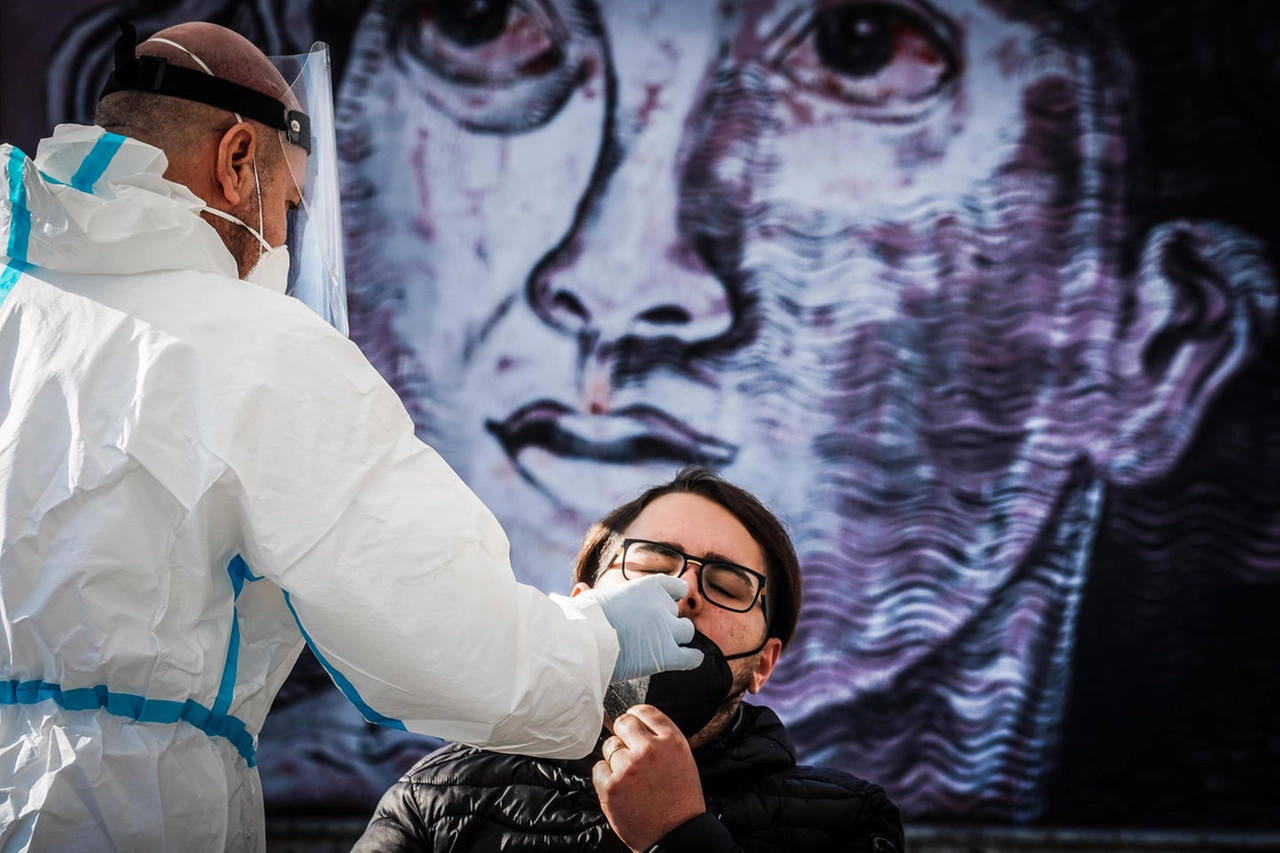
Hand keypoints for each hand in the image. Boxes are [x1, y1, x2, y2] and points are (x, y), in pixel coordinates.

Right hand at [577, 575, 702, 680]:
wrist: (582, 642)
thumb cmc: (581, 619)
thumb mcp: (592, 597)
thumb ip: (598, 595)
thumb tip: (580, 588)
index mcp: (648, 586)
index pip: (676, 586)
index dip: (674, 596)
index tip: (670, 602)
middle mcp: (662, 605)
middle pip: (677, 613)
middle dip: (668, 621)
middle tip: (650, 633)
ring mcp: (667, 630)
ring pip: (687, 632)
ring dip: (677, 638)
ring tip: (660, 647)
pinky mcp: (667, 655)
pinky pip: (692, 657)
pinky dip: (692, 658)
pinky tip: (687, 659)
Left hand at [593, 704, 704, 851]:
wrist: (677, 836)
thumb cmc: (681, 800)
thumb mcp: (683, 760)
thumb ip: (662, 740)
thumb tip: (637, 725)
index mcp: (672, 740)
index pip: (644, 711)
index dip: (635, 718)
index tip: (633, 724)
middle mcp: (649, 749)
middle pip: (623, 724)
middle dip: (623, 735)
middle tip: (629, 751)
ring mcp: (628, 767)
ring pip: (609, 747)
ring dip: (615, 758)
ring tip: (629, 777)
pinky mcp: (611, 786)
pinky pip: (598, 768)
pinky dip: (605, 777)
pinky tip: (620, 788)